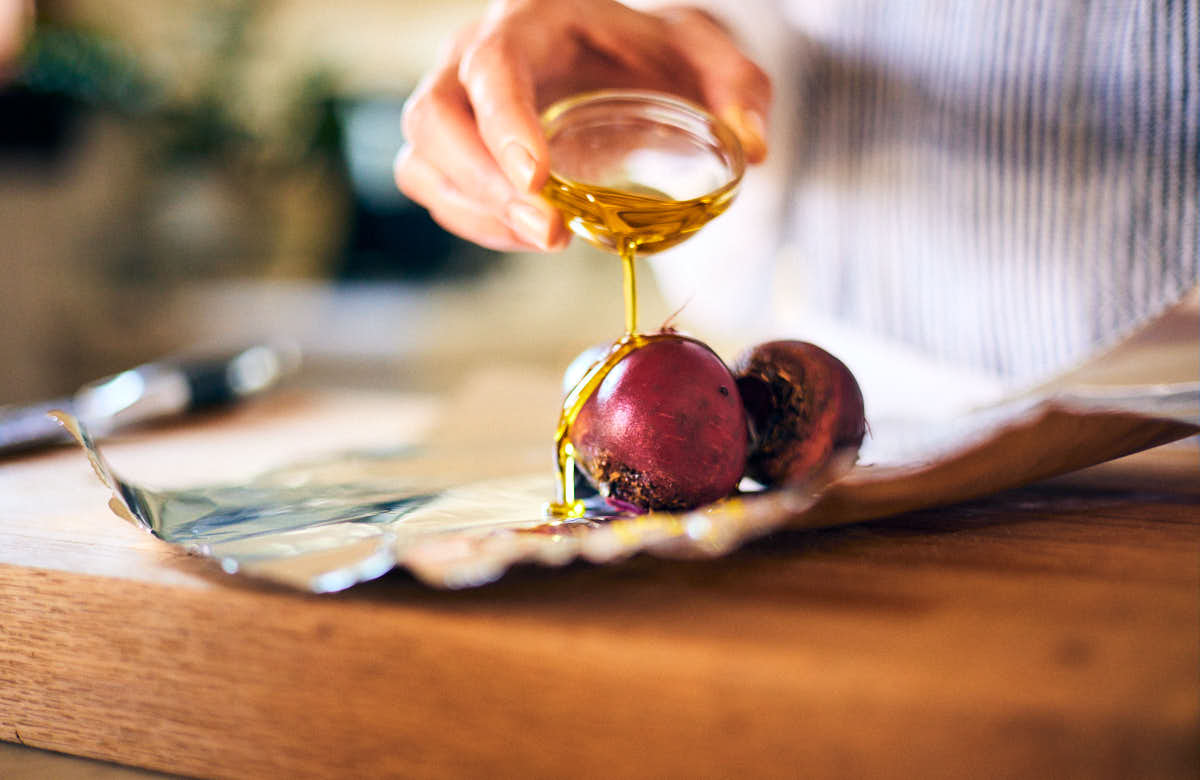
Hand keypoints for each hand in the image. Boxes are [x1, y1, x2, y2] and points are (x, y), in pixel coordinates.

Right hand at [394, 0, 770, 251]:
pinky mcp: (451, 147)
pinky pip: (433, 189)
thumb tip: (754, 147)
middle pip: (432, 118)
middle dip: (482, 185)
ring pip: (420, 160)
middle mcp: (472, 57)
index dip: (505, 125)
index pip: (492, 67)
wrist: (608, 56)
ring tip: (545, 239)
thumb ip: (736, 85)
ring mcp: (453, 103)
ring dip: (474, 212)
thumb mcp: (701, 49)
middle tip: (548, 234)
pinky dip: (473, 224)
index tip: (538, 181)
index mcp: (528, 22)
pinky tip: (528, 237)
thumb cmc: (645, 49)